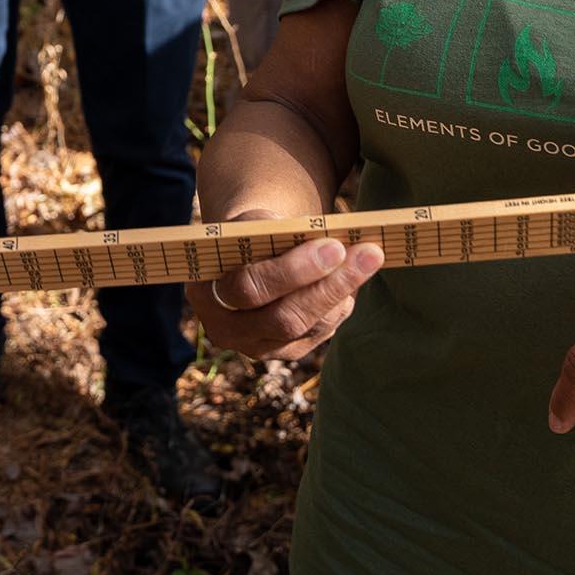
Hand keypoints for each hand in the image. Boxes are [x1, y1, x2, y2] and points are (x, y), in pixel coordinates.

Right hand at [187, 215, 386, 360]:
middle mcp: (225, 328)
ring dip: (342, 292)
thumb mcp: (250, 222)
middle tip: (366, 255)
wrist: (249, 251)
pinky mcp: (285, 351)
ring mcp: (256, 346)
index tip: (333, 245)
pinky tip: (352, 280)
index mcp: (205, 291)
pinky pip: (318, 333)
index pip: (248, 288)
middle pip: (283, 318)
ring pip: (306, 328)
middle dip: (329, 285)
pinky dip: (339, 304)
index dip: (293, 270)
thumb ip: (269, 229)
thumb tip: (312, 234)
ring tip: (368, 258)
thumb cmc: (250, 230)